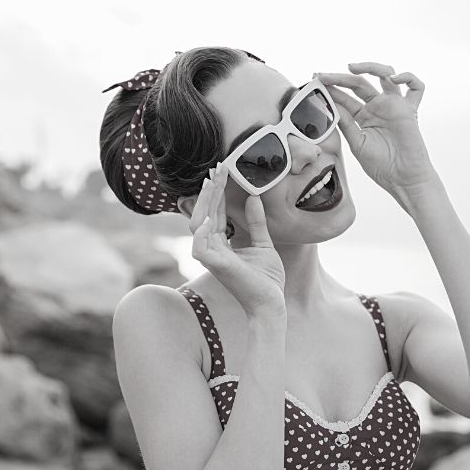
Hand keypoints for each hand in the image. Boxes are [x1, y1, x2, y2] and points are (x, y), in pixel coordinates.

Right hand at [189, 163, 285, 316]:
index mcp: (222, 243)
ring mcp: (212, 257)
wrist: (272, 302)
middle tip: (218, 167)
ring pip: (198, 224)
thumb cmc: (267, 279)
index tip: (223, 170)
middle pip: (204, 212)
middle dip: (210, 189)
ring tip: (212, 182)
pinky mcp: (216, 266)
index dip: (217, 191)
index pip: (215, 211)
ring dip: (205, 202)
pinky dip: (202, 231)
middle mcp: (212, 248)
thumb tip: (254, 197)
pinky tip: (210, 215)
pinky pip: (200, 246)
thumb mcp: (264, 243)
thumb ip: (257, 222)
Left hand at [317, 62, 439, 197]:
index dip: (330, 88)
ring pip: (385, 75)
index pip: (345, 97)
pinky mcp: (409, 109)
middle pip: (358, 83)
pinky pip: (416, 87)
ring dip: (370, 67)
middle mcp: (378, 107)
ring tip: (351, 68)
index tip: (314, 82)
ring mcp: (393, 106)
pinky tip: (393, 78)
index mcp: (363, 116)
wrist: (403, 179)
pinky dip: (408, 77)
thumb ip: (346, 123)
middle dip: (339, 77)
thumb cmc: (382, 166)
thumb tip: (331, 105)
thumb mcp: (357, 143)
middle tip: (322, 75)